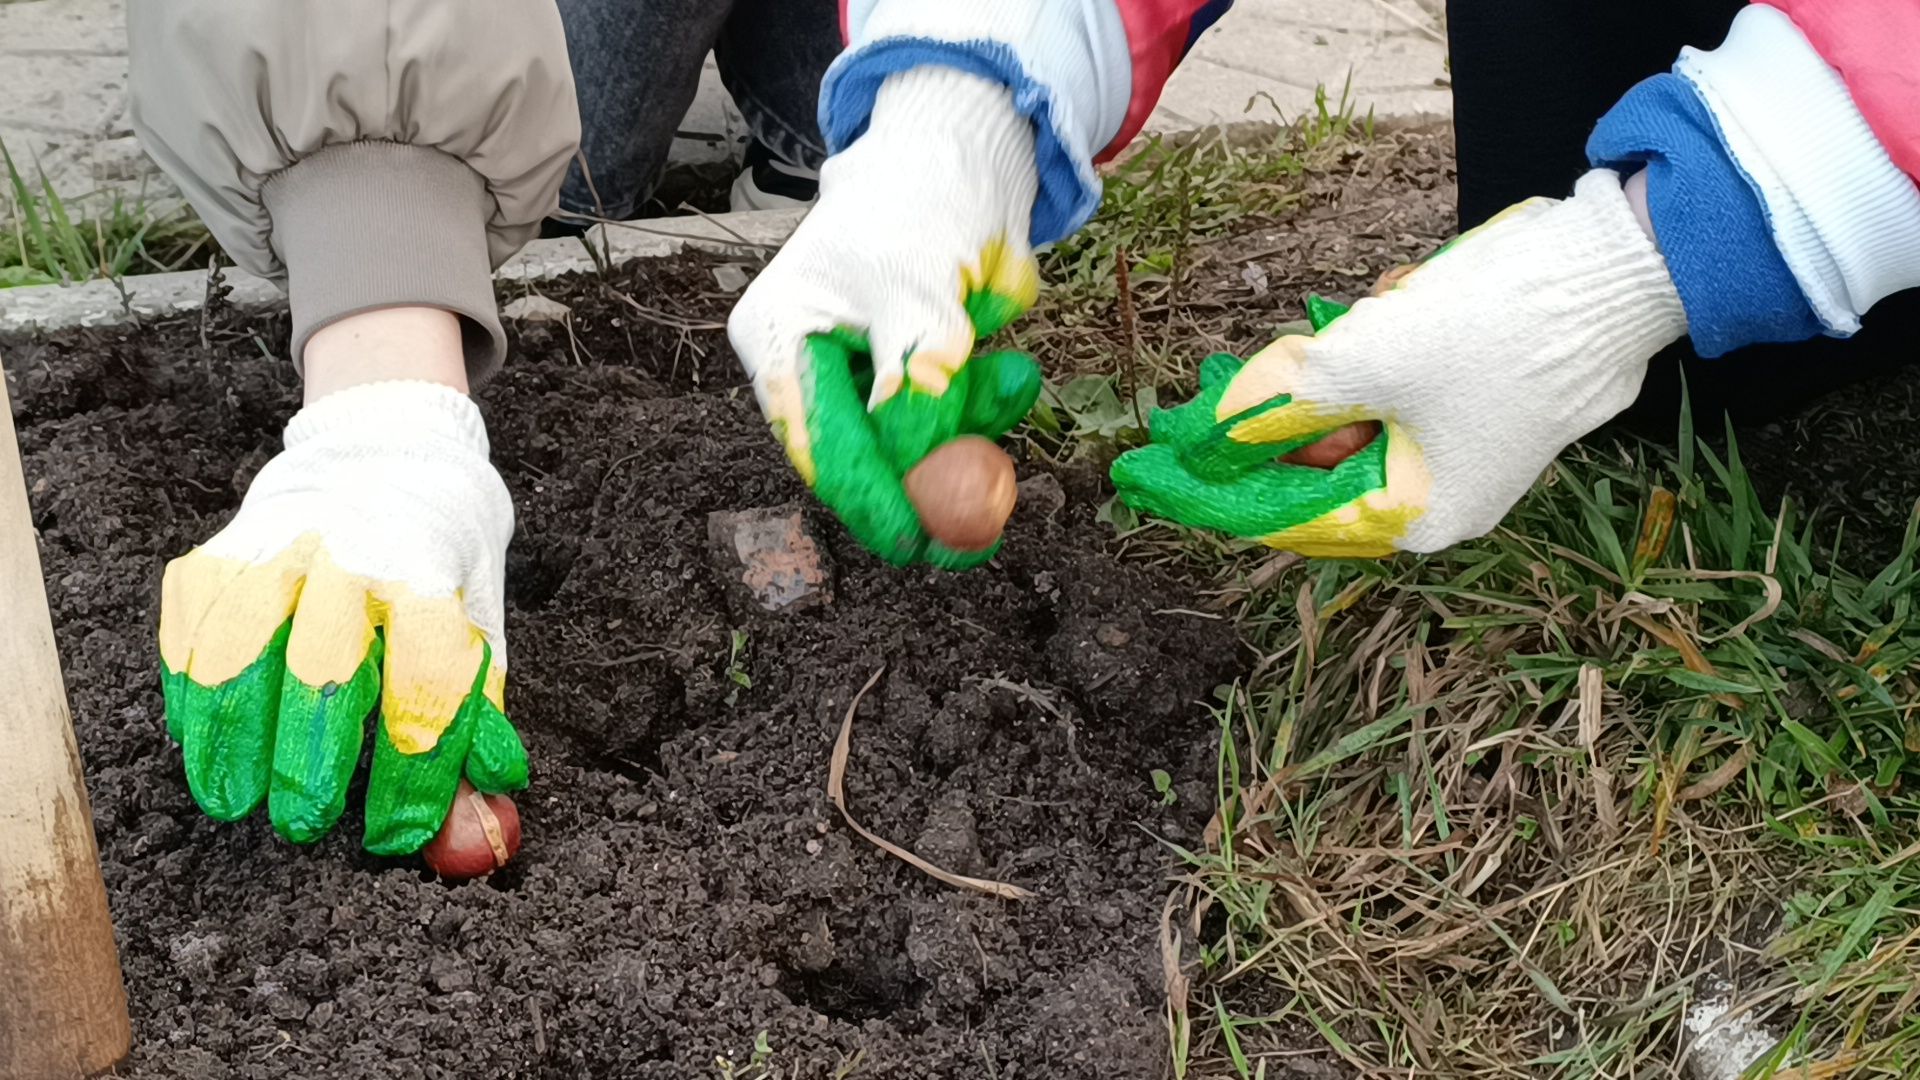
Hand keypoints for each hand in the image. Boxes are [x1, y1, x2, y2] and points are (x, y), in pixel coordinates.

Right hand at [158, 380, 526, 853]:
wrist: (386, 454)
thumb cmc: (438, 563)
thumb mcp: (478, 630)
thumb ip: (475, 729)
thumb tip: (482, 830)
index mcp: (432, 579)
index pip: (426, 687)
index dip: (413, 773)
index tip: (397, 837)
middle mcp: (353, 558)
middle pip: (325, 668)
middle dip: (310, 759)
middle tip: (304, 824)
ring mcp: (277, 549)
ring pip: (238, 650)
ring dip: (231, 736)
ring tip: (235, 801)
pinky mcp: (218, 552)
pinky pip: (190, 631)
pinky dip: (191, 695)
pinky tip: (201, 744)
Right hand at [727, 66, 1042, 568]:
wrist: (962, 154)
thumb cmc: (924, 207)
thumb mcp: (922, 299)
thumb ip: (916, 383)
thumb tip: (915, 471)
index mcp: (775, 338)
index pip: (817, 443)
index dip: (869, 499)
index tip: (918, 544)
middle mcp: (804, 363)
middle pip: (861, 455)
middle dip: (928, 479)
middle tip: (982, 529)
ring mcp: (856, 369)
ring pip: (911, 440)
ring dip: (969, 427)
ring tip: (1013, 378)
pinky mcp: (904, 370)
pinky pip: (943, 415)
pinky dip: (981, 406)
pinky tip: (1011, 374)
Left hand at [1112, 170, 1688, 555]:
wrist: (1617, 271)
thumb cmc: (1494, 330)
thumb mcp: (1363, 364)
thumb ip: (1279, 408)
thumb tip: (1212, 441)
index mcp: (1413, 518)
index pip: (1282, 515)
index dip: (1208, 491)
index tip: (1143, 476)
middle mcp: (1437, 501)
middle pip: (1313, 466)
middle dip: (1280, 412)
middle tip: (1229, 381)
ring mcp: (1460, 451)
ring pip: (1354, 417)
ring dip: (1341, 366)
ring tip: (1377, 311)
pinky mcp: (1476, 402)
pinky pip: (1396, 385)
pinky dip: (1383, 347)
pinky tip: (1406, 301)